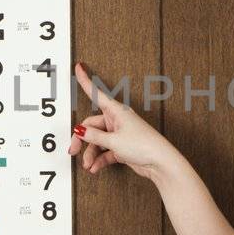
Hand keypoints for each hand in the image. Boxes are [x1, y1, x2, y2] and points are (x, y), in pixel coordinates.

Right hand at [68, 61, 178, 179]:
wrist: (160, 162)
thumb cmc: (144, 145)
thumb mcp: (113, 140)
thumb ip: (94, 136)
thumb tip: (79, 131)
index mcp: (116, 111)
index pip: (96, 93)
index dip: (86, 80)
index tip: (79, 67)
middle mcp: (117, 120)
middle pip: (91, 126)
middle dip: (82, 140)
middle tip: (73, 150)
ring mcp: (119, 133)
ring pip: (97, 141)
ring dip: (91, 153)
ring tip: (88, 165)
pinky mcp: (122, 147)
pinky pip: (105, 151)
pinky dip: (99, 159)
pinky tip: (96, 168)